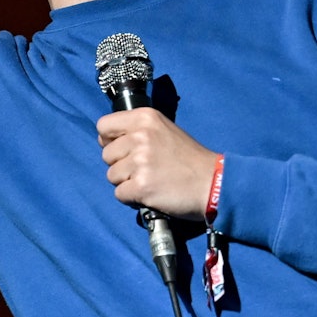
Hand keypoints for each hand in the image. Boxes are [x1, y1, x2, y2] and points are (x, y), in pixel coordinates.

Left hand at [97, 107, 218, 220]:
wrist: (212, 182)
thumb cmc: (189, 158)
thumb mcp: (164, 129)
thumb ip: (137, 130)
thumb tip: (108, 140)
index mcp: (145, 118)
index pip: (103, 125)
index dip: (108, 140)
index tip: (121, 149)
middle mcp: (140, 136)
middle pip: (106, 154)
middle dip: (120, 164)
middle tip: (143, 169)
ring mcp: (140, 161)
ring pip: (111, 175)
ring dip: (126, 182)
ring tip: (149, 180)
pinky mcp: (141, 186)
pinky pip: (120, 194)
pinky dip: (132, 198)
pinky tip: (150, 192)